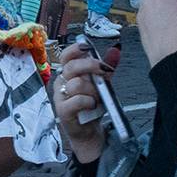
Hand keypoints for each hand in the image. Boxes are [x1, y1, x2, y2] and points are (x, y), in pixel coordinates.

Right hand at [51, 42, 113, 163]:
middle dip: (90, 65)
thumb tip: (115, 50)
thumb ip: (106, 67)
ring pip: (76, 84)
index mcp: (68, 73)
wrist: (89, 129)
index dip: (75, 49)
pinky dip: (88, 102)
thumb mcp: (102, 83)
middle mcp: (61, 82)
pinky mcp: (62, 111)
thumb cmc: (92, 104)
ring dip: (92, 90)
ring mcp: (60, 97)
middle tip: (105, 70)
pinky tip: (92, 106)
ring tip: (97, 98)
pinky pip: (76, 100)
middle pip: (71, 67)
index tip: (87, 47)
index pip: (66, 56)